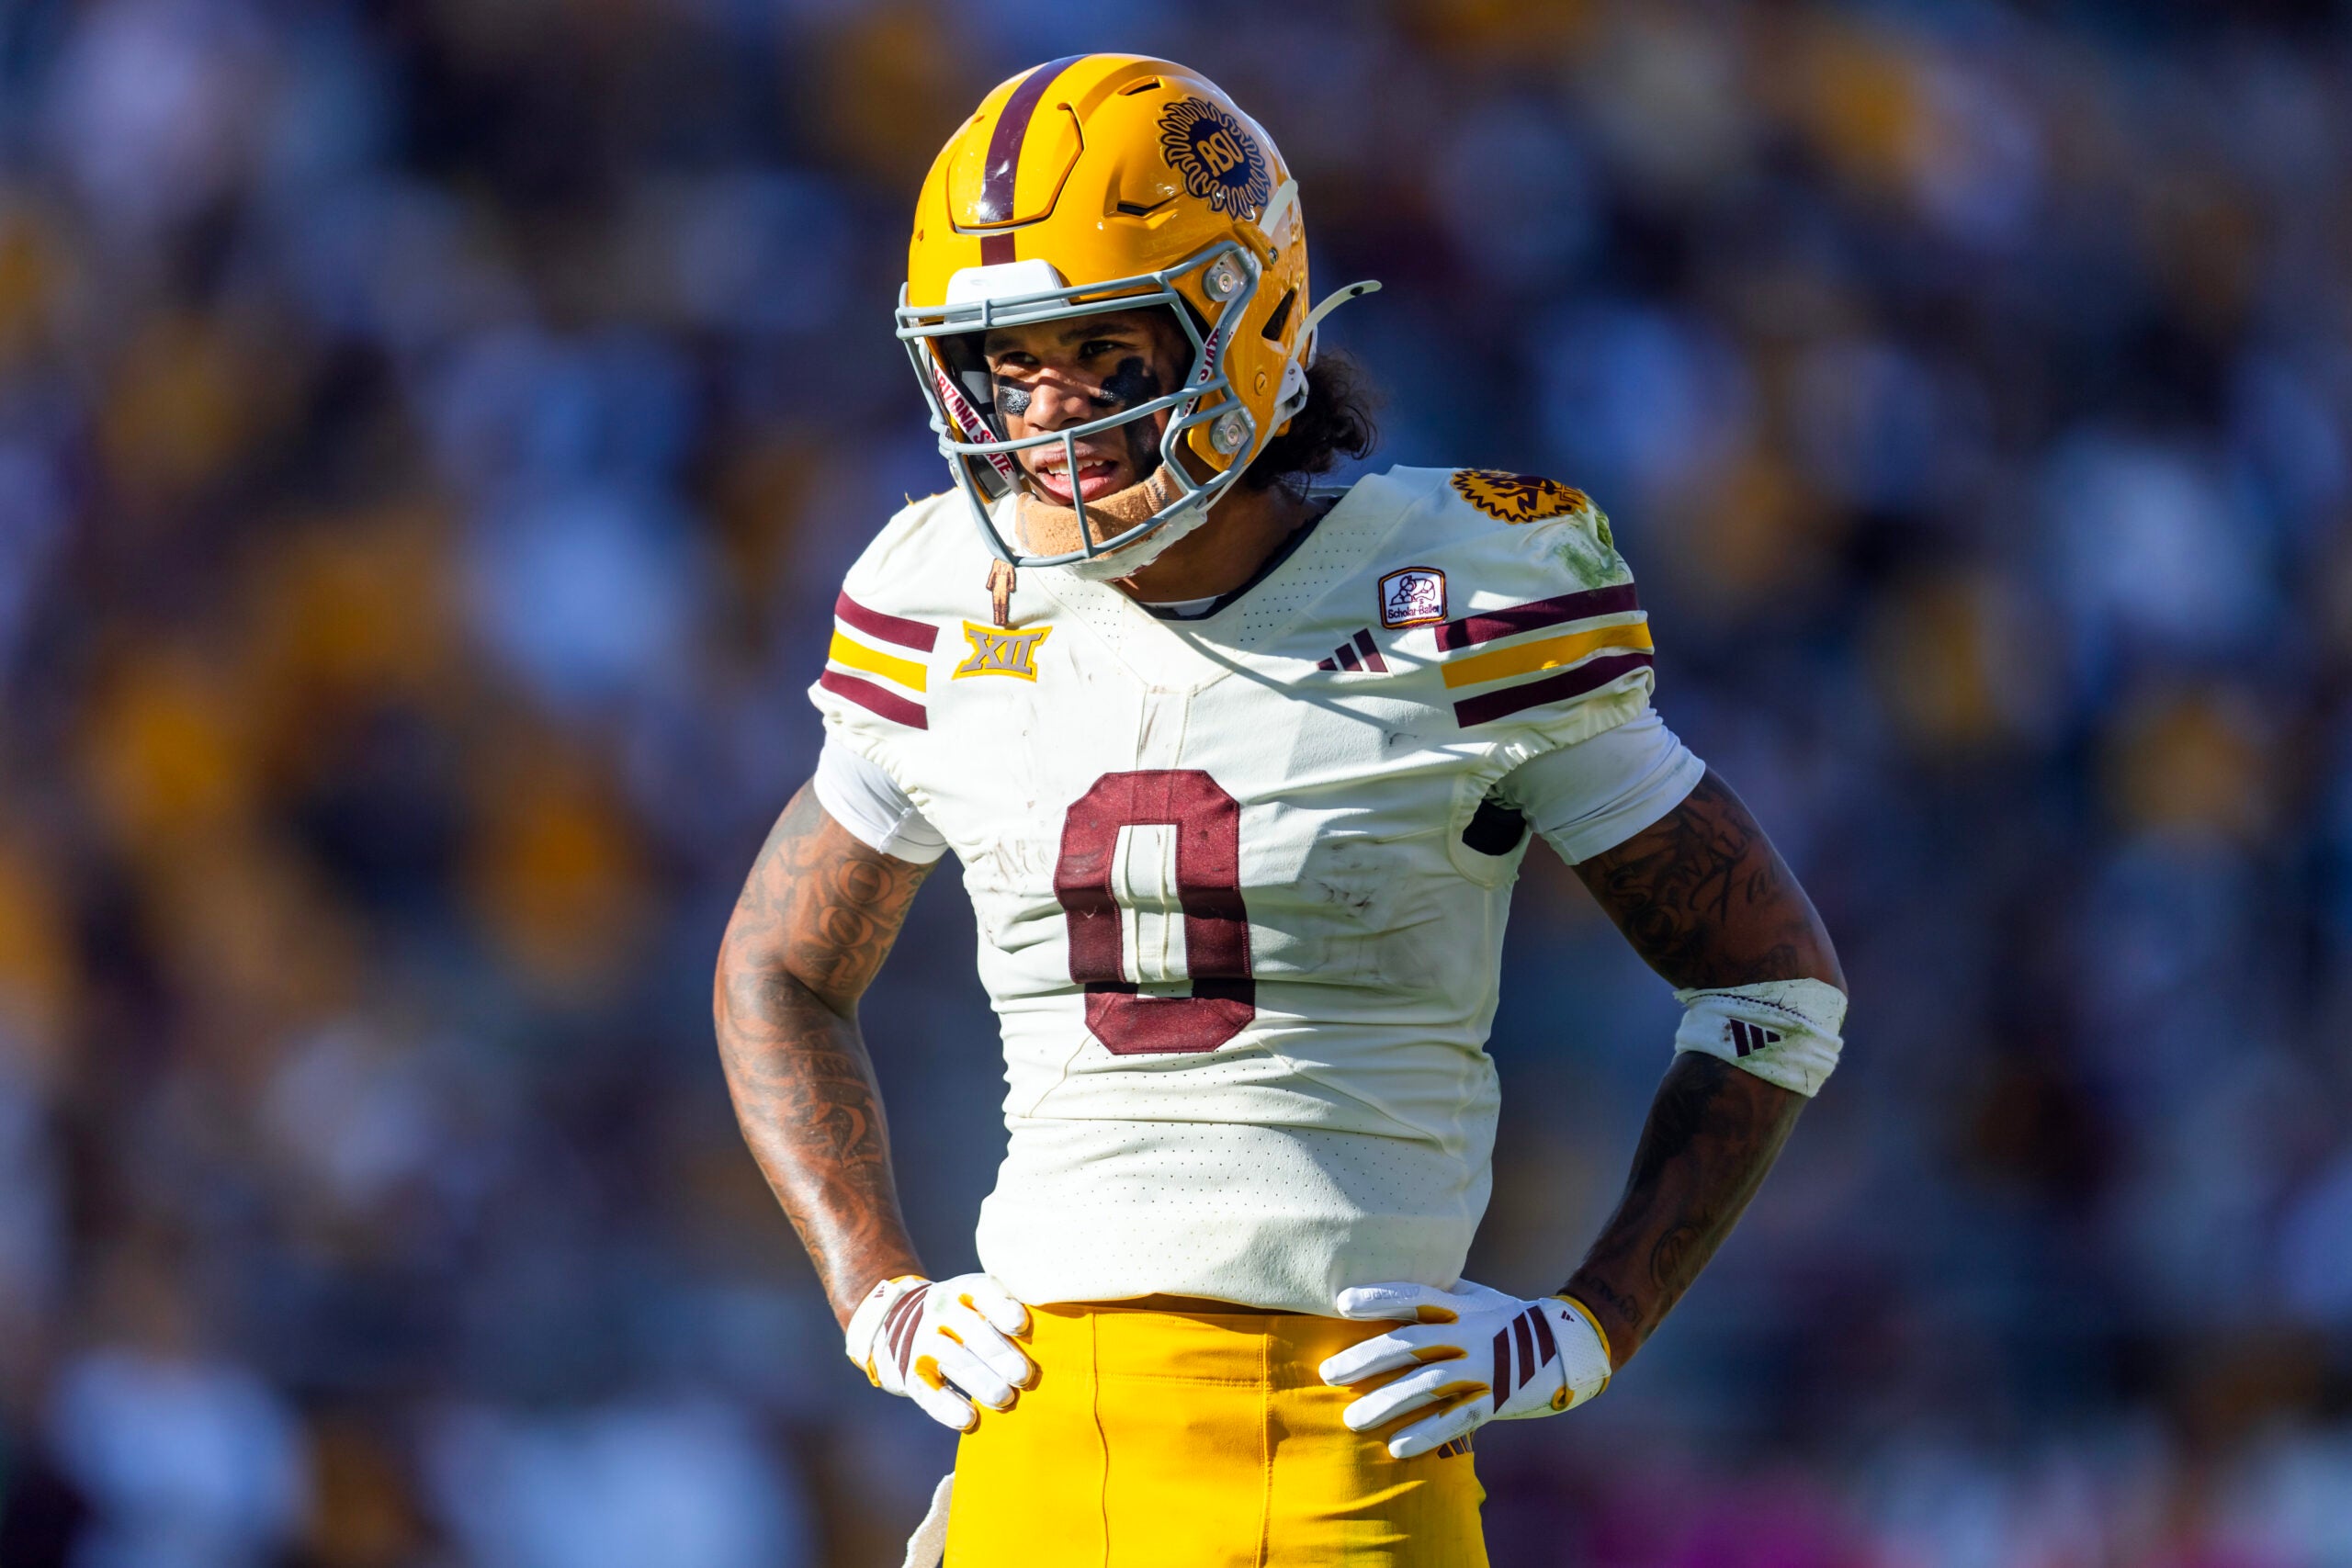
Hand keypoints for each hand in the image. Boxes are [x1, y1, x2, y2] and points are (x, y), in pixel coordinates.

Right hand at [843, 1273, 1033, 1432]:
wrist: (901, 1322)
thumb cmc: (966, 1315)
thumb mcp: (980, 1299)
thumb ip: (1012, 1309)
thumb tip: (1062, 1328)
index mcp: (965, 1289)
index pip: (983, 1291)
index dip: (1002, 1307)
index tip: (1021, 1325)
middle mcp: (941, 1310)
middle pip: (971, 1330)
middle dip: (999, 1353)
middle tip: (1024, 1375)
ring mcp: (922, 1341)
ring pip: (953, 1360)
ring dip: (980, 1381)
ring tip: (1005, 1398)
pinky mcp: (910, 1373)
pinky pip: (927, 1391)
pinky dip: (946, 1407)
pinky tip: (969, 1420)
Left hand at [1316, 1280, 1610, 1458]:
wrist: (1568, 1347)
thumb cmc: (1507, 1318)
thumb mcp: (1476, 1296)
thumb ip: (1437, 1292)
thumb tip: (1386, 1282)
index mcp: (1461, 1306)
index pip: (1414, 1295)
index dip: (1379, 1297)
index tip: (1342, 1303)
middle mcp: (1470, 1334)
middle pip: (1410, 1342)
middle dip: (1366, 1358)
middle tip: (1328, 1373)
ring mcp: (1483, 1368)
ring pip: (1428, 1384)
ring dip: (1387, 1403)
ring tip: (1351, 1420)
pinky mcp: (1495, 1401)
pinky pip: (1456, 1420)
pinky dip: (1426, 1434)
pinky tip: (1396, 1447)